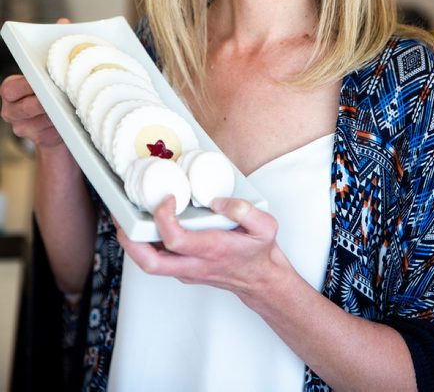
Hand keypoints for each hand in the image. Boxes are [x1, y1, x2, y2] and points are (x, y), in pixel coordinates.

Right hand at [0, 17, 69, 147]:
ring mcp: (23, 126)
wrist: (65, 125)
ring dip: (53, 115)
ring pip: (36, 122)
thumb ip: (57, 49)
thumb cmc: (59, 93)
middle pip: (20, 107)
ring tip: (68, 108)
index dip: (25, 85)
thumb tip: (63, 23)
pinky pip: (47, 134)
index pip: (11, 87)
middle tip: (56, 98)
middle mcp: (14, 108)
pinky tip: (70, 122)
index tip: (40, 84)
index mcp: (16, 88)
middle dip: (40, 103)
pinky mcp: (37, 140)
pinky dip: (60, 128)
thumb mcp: (58, 70)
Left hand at [115, 196, 290, 304]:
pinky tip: (145, 225)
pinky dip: (145, 245)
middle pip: (150, 263)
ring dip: (132, 244)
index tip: (168, 198)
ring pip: (150, 265)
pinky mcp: (183, 270)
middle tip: (121, 216)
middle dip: (129, 241)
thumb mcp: (265, 226)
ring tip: (125, 218)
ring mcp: (186, 270)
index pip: (175, 239)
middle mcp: (194, 264)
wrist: (261, 281)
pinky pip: (157, 261)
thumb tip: (216, 200)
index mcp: (211, 250)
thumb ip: (243, 210)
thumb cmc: (260, 253)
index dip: (164, 217)